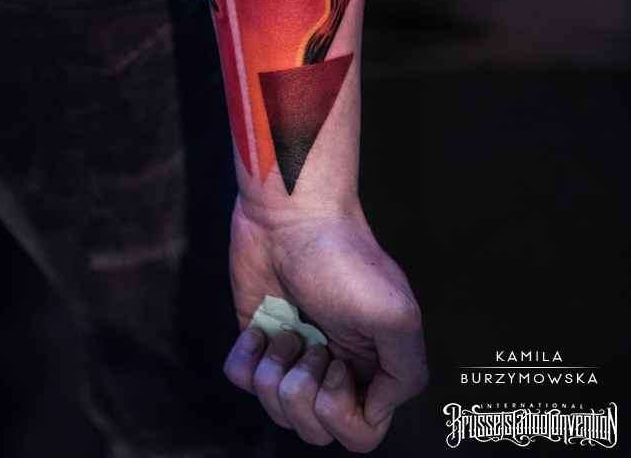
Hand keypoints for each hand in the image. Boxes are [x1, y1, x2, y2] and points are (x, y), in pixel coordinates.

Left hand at [223, 196, 427, 451]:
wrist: (289, 214)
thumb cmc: (341, 256)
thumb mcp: (396, 314)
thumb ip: (406, 374)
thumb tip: (376, 409)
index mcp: (373, 364)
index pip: (363, 432)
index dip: (343, 414)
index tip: (339, 366)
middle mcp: (334, 365)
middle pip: (315, 430)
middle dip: (303, 394)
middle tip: (312, 345)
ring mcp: (294, 353)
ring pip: (277, 411)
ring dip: (274, 374)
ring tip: (286, 332)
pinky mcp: (257, 337)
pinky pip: (242, 381)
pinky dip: (245, 359)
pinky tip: (259, 328)